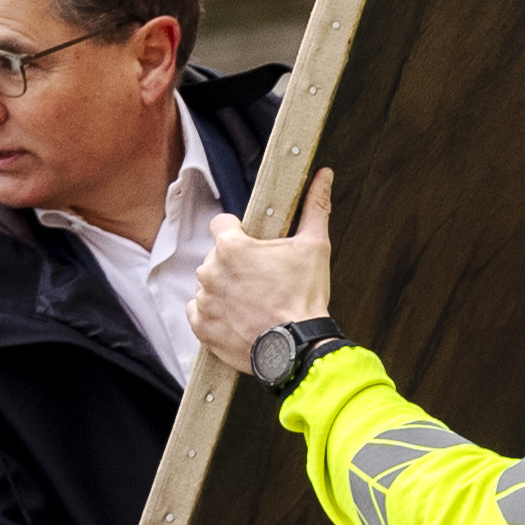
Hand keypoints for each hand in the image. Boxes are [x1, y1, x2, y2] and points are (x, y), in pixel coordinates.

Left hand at [189, 165, 335, 362]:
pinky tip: (238, 317)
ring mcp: (203, 300)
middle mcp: (209, 271)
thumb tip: (324, 176)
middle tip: (261, 280)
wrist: (298, 349)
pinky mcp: (201, 327)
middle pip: (216, 257)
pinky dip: (215, 314)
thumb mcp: (314, 247)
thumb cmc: (304, 298)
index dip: (238, 231)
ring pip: (208, 284)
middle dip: (235, 265)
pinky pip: (199, 312)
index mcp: (230, 247)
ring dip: (224, 289)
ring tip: (253, 302)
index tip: (252, 245)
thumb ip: (315, 208)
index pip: (222, 224)